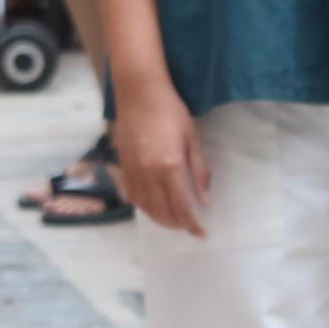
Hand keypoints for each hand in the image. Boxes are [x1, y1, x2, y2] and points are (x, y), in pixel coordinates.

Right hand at [112, 83, 208, 237]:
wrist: (139, 93)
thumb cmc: (171, 111)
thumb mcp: (192, 139)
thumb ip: (200, 171)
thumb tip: (205, 200)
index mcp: (170, 167)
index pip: (182, 207)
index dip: (192, 225)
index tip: (201, 234)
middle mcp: (149, 174)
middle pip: (163, 212)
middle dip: (178, 225)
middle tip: (189, 227)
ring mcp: (133, 171)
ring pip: (146, 208)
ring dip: (161, 219)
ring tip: (173, 221)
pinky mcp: (123, 166)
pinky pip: (132, 196)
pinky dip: (144, 207)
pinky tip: (153, 206)